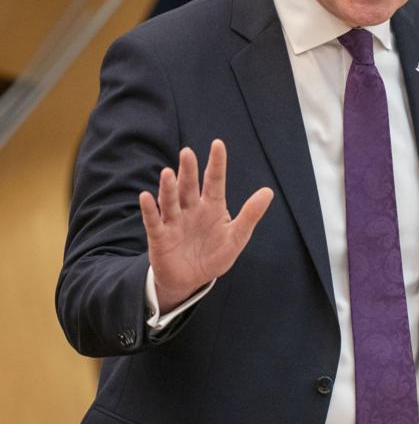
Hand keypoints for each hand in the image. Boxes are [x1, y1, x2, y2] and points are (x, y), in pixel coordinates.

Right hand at [140, 140, 272, 309]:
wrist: (192, 280)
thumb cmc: (215, 255)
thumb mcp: (237, 237)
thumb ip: (250, 215)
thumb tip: (268, 191)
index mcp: (212, 207)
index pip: (215, 181)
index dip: (216, 164)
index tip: (218, 144)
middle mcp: (191, 209)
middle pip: (189, 187)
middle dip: (188, 170)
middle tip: (187, 152)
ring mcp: (174, 221)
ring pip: (171, 201)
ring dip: (169, 187)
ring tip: (168, 172)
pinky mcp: (160, 236)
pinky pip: (154, 221)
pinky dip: (150, 209)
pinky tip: (145, 196)